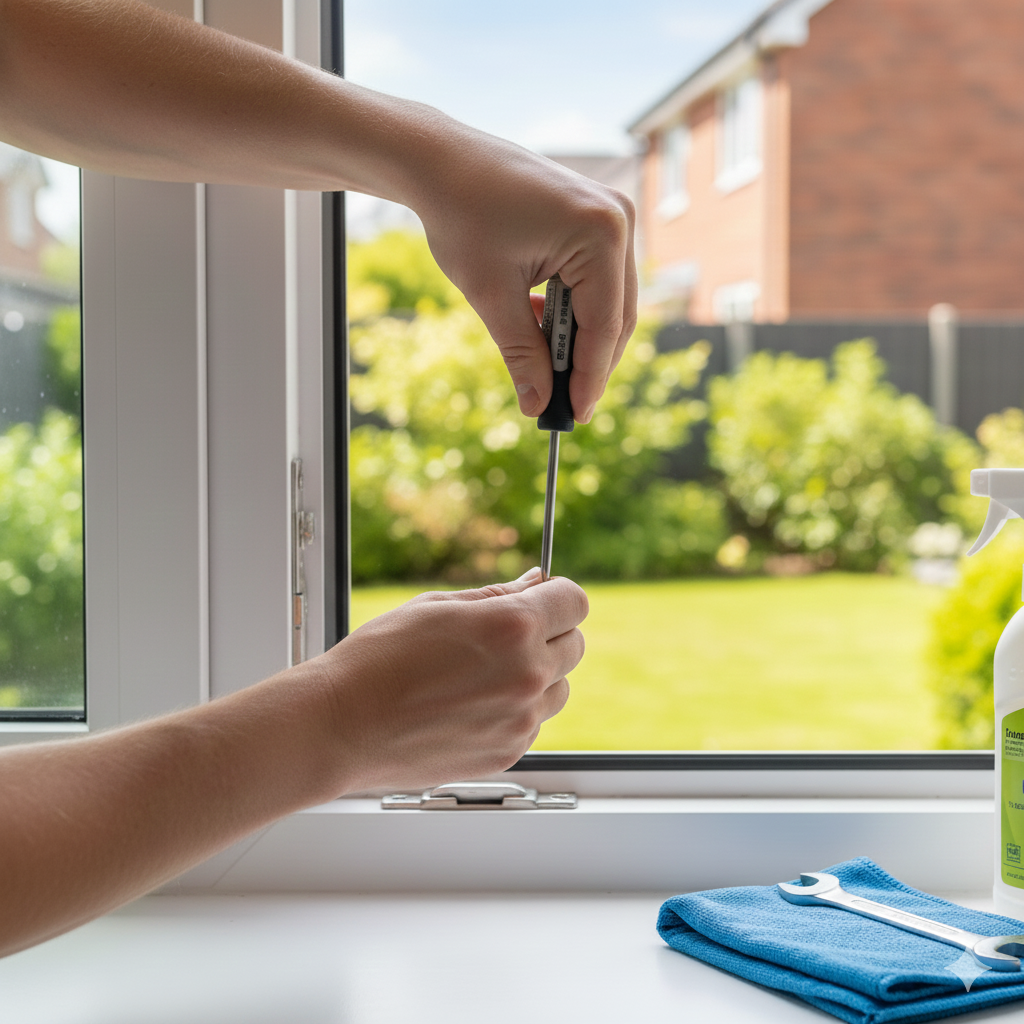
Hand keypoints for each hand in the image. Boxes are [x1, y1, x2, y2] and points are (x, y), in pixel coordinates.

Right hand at [315, 568, 586, 791]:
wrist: (341, 725)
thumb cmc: (380, 658)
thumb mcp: (438, 606)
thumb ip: (499, 595)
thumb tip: (538, 582)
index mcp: (514, 626)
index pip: (575, 602)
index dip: (558, 596)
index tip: (542, 600)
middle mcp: (527, 673)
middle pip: (575, 645)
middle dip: (550, 635)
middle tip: (503, 638)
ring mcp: (520, 719)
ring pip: (558, 689)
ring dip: (536, 677)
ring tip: (480, 676)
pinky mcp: (508, 752)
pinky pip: (533, 723)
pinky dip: (514, 712)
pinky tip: (468, 706)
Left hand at [412, 130, 637, 424]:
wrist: (441, 160)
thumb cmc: (461, 216)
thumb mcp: (492, 296)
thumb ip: (522, 354)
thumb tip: (538, 405)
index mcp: (600, 234)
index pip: (605, 325)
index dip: (590, 378)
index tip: (574, 416)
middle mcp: (618, 220)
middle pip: (616, 315)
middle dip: (588, 362)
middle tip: (562, 404)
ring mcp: (612, 215)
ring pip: (608, 300)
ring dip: (579, 337)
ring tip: (547, 372)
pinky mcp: (596, 217)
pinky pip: (596, 279)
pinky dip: (572, 309)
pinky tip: (540, 326)